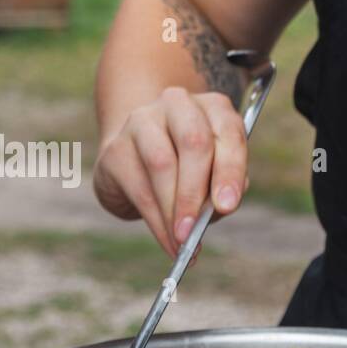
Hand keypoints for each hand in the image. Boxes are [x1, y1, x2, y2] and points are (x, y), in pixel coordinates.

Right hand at [93, 87, 247, 256]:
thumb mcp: (216, 178)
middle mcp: (179, 105)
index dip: (230, 170)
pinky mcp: (116, 147)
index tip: (227, 205)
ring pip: (161, 164)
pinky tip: (169, 242)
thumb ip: (222, 190)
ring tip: (183, 241)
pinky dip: (157, 221)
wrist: (141, 161)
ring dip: (174, 209)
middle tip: (195, 229)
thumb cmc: (191, 172)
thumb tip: (219, 207)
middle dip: (195, 192)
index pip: (228, 133)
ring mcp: (143, 120)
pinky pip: (139, 187)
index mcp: (214, 108)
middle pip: (193, 142)